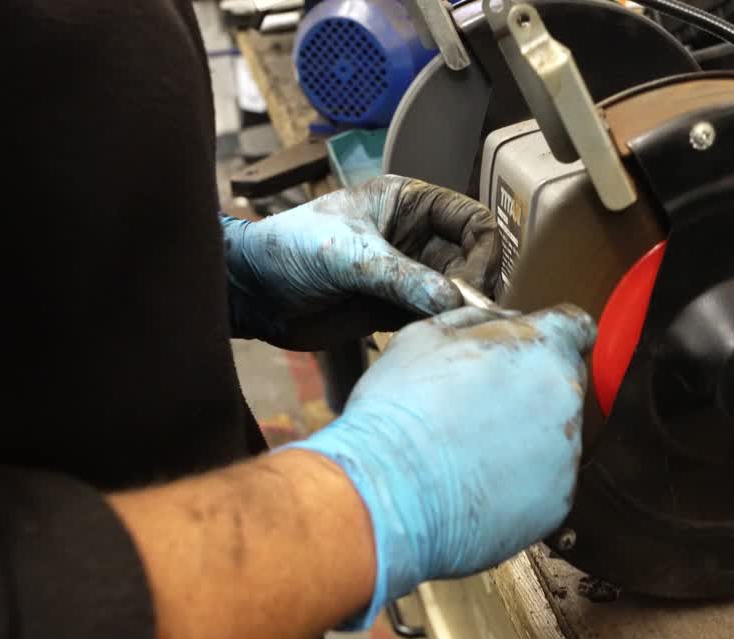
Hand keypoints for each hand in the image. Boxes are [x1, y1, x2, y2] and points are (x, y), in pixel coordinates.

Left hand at [224, 175, 500, 349]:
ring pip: (456, 294)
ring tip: (449, 331)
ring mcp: (406, 275)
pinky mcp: (393, 309)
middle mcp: (414, 236)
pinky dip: (439, 330)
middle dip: (474, 287)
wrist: (249, 292)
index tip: (472, 285)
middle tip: (463, 315)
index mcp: (408, 203)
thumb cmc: (289, 250)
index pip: (473, 221)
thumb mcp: (348, 255)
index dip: (484, 251)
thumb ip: (402, 277)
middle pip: (473, 261)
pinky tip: (431, 340)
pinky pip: (432, 319)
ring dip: (459, 313)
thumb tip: (454, 300)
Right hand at [288, 304, 596, 626]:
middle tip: (478, 404)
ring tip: (468, 449)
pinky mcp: (557, 503)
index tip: (528, 350)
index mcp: (543, 348)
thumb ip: (477, 319)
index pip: (577, 327)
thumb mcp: (425, 335)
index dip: (550, 335)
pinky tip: (475, 483)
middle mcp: (567, 399)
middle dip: (531, 385)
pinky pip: (544, 482)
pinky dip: (518, 481)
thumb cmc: (399, 410)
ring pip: (553, 435)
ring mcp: (567, 455)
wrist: (387, 495)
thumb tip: (505, 319)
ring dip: (524, 436)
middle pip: (564, 382)